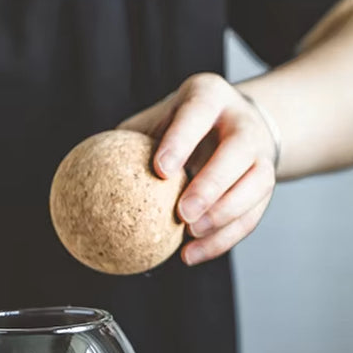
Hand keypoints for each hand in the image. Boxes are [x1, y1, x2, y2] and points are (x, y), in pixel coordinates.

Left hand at [120, 73, 277, 264]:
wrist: (240, 124)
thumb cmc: (184, 125)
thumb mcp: (158, 119)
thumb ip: (130, 141)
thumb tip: (85, 168)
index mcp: (210, 97)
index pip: (198, 113)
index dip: (181, 140)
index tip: (160, 170)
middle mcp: (243, 122)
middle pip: (236, 153)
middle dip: (211, 185)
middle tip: (182, 214)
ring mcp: (261, 154)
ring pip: (255, 186)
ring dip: (224, 217)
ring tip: (191, 237)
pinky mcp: (267, 184)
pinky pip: (252, 216)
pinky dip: (223, 239)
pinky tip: (193, 255)